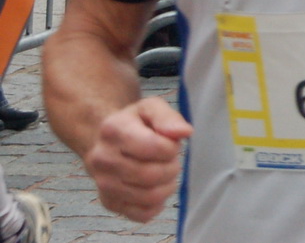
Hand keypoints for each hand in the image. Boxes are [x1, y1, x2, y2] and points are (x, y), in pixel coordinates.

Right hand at [84, 97, 191, 222]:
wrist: (105, 141)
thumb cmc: (134, 123)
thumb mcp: (150, 107)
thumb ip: (168, 117)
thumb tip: (184, 132)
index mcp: (113, 130)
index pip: (153, 147)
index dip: (171, 147)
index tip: (170, 144)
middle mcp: (102, 159)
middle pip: (151, 175)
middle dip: (171, 167)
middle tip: (171, 160)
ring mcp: (103, 184)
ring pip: (148, 197)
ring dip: (167, 186)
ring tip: (165, 173)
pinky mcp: (109, 203)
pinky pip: (142, 214)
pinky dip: (157, 204)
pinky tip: (156, 188)